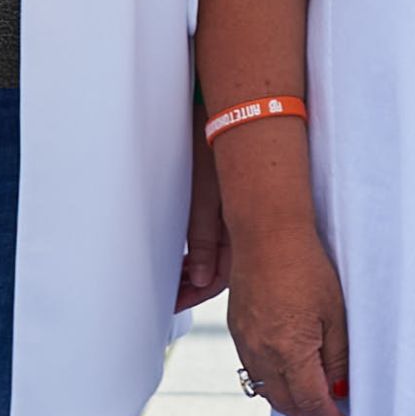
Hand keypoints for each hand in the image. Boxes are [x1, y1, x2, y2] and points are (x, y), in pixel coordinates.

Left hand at [177, 134, 231, 310]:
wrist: (233, 113)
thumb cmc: (215, 147)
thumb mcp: (203, 195)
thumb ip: (202, 239)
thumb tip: (200, 279)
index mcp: (240, 230)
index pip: (219, 279)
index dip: (194, 295)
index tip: (173, 302)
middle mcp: (245, 228)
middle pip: (221, 272)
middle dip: (194, 287)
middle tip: (170, 295)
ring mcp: (240, 218)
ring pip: (222, 259)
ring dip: (198, 270)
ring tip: (174, 278)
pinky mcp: (235, 206)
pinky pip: (224, 240)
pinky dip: (204, 252)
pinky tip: (189, 256)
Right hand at [224, 220, 349, 415]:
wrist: (267, 234)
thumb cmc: (304, 265)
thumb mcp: (335, 314)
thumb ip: (337, 358)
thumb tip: (340, 389)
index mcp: (289, 352)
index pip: (311, 403)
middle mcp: (262, 353)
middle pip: (287, 404)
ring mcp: (246, 343)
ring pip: (267, 391)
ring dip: (290, 404)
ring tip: (312, 405)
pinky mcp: (237, 331)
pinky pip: (254, 371)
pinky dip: (272, 384)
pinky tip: (287, 379)